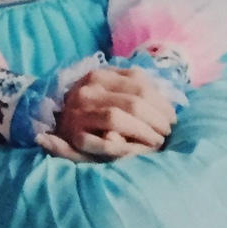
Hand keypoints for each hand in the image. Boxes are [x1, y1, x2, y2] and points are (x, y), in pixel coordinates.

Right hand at [45, 65, 175, 160]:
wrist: (53, 124)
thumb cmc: (91, 108)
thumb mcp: (107, 89)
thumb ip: (131, 86)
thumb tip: (167, 97)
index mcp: (99, 74)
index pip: (138, 82)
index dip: (160, 100)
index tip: (172, 116)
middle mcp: (88, 90)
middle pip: (132, 100)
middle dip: (156, 118)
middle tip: (168, 131)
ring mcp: (79, 112)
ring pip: (117, 118)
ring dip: (143, 131)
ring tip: (158, 141)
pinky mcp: (75, 137)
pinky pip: (103, 142)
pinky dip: (125, 148)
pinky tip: (139, 152)